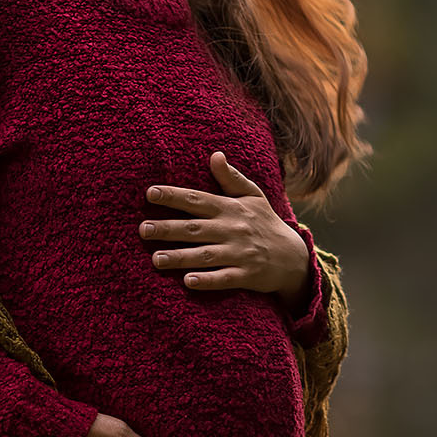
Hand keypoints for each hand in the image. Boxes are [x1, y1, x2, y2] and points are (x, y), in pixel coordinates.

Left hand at [140, 151, 310, 300]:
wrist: (293, 257)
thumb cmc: (265, 222)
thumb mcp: (253, 196)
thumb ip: (231, 178)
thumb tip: (215, 155)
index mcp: (231, 208)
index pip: (198, 200)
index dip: (174, 196)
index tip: (150, 193)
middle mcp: (233, 229)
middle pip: (196, 228)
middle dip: (168, 228)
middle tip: (143, 229)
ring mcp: (240, 253)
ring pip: (205, 255)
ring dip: (180, 257)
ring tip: (155, 259)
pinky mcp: (246, 275)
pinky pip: (224, 278)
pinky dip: (207, 280)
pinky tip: (187, 282)